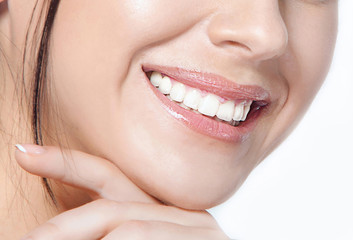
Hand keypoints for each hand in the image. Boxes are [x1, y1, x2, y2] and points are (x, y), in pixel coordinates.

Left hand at [15, 144, 229, 239]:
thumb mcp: (144, 238)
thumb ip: (119, 230)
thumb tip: (65, 232)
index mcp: (167, 214)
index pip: (112, 179)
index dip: (68, 164)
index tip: (25, 154)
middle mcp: (186, 216)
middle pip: (112, 207)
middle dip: (62, 227)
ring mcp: (200, 233)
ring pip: (128, 229)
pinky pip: (142, 238)